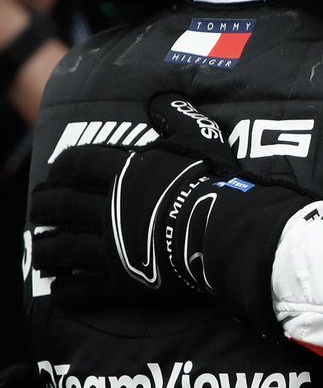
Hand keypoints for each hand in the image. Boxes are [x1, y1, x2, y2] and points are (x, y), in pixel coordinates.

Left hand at [30, 93, 310, 324]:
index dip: (63, 166)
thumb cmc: (210, 182)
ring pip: (63, 248)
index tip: (55, 170)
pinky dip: (68, 290)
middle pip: (62, 205)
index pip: (80, 164)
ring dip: (46, 248)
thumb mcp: (197, 137)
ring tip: (39, 249)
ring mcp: (111, 249)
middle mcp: (108, 210)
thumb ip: (176, 115)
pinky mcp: (121, 283)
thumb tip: (160, 97)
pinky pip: (84, 289)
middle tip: (37, 208)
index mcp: (123, 174)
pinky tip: (61, 288)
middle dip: (45, 206)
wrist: (221, 230)